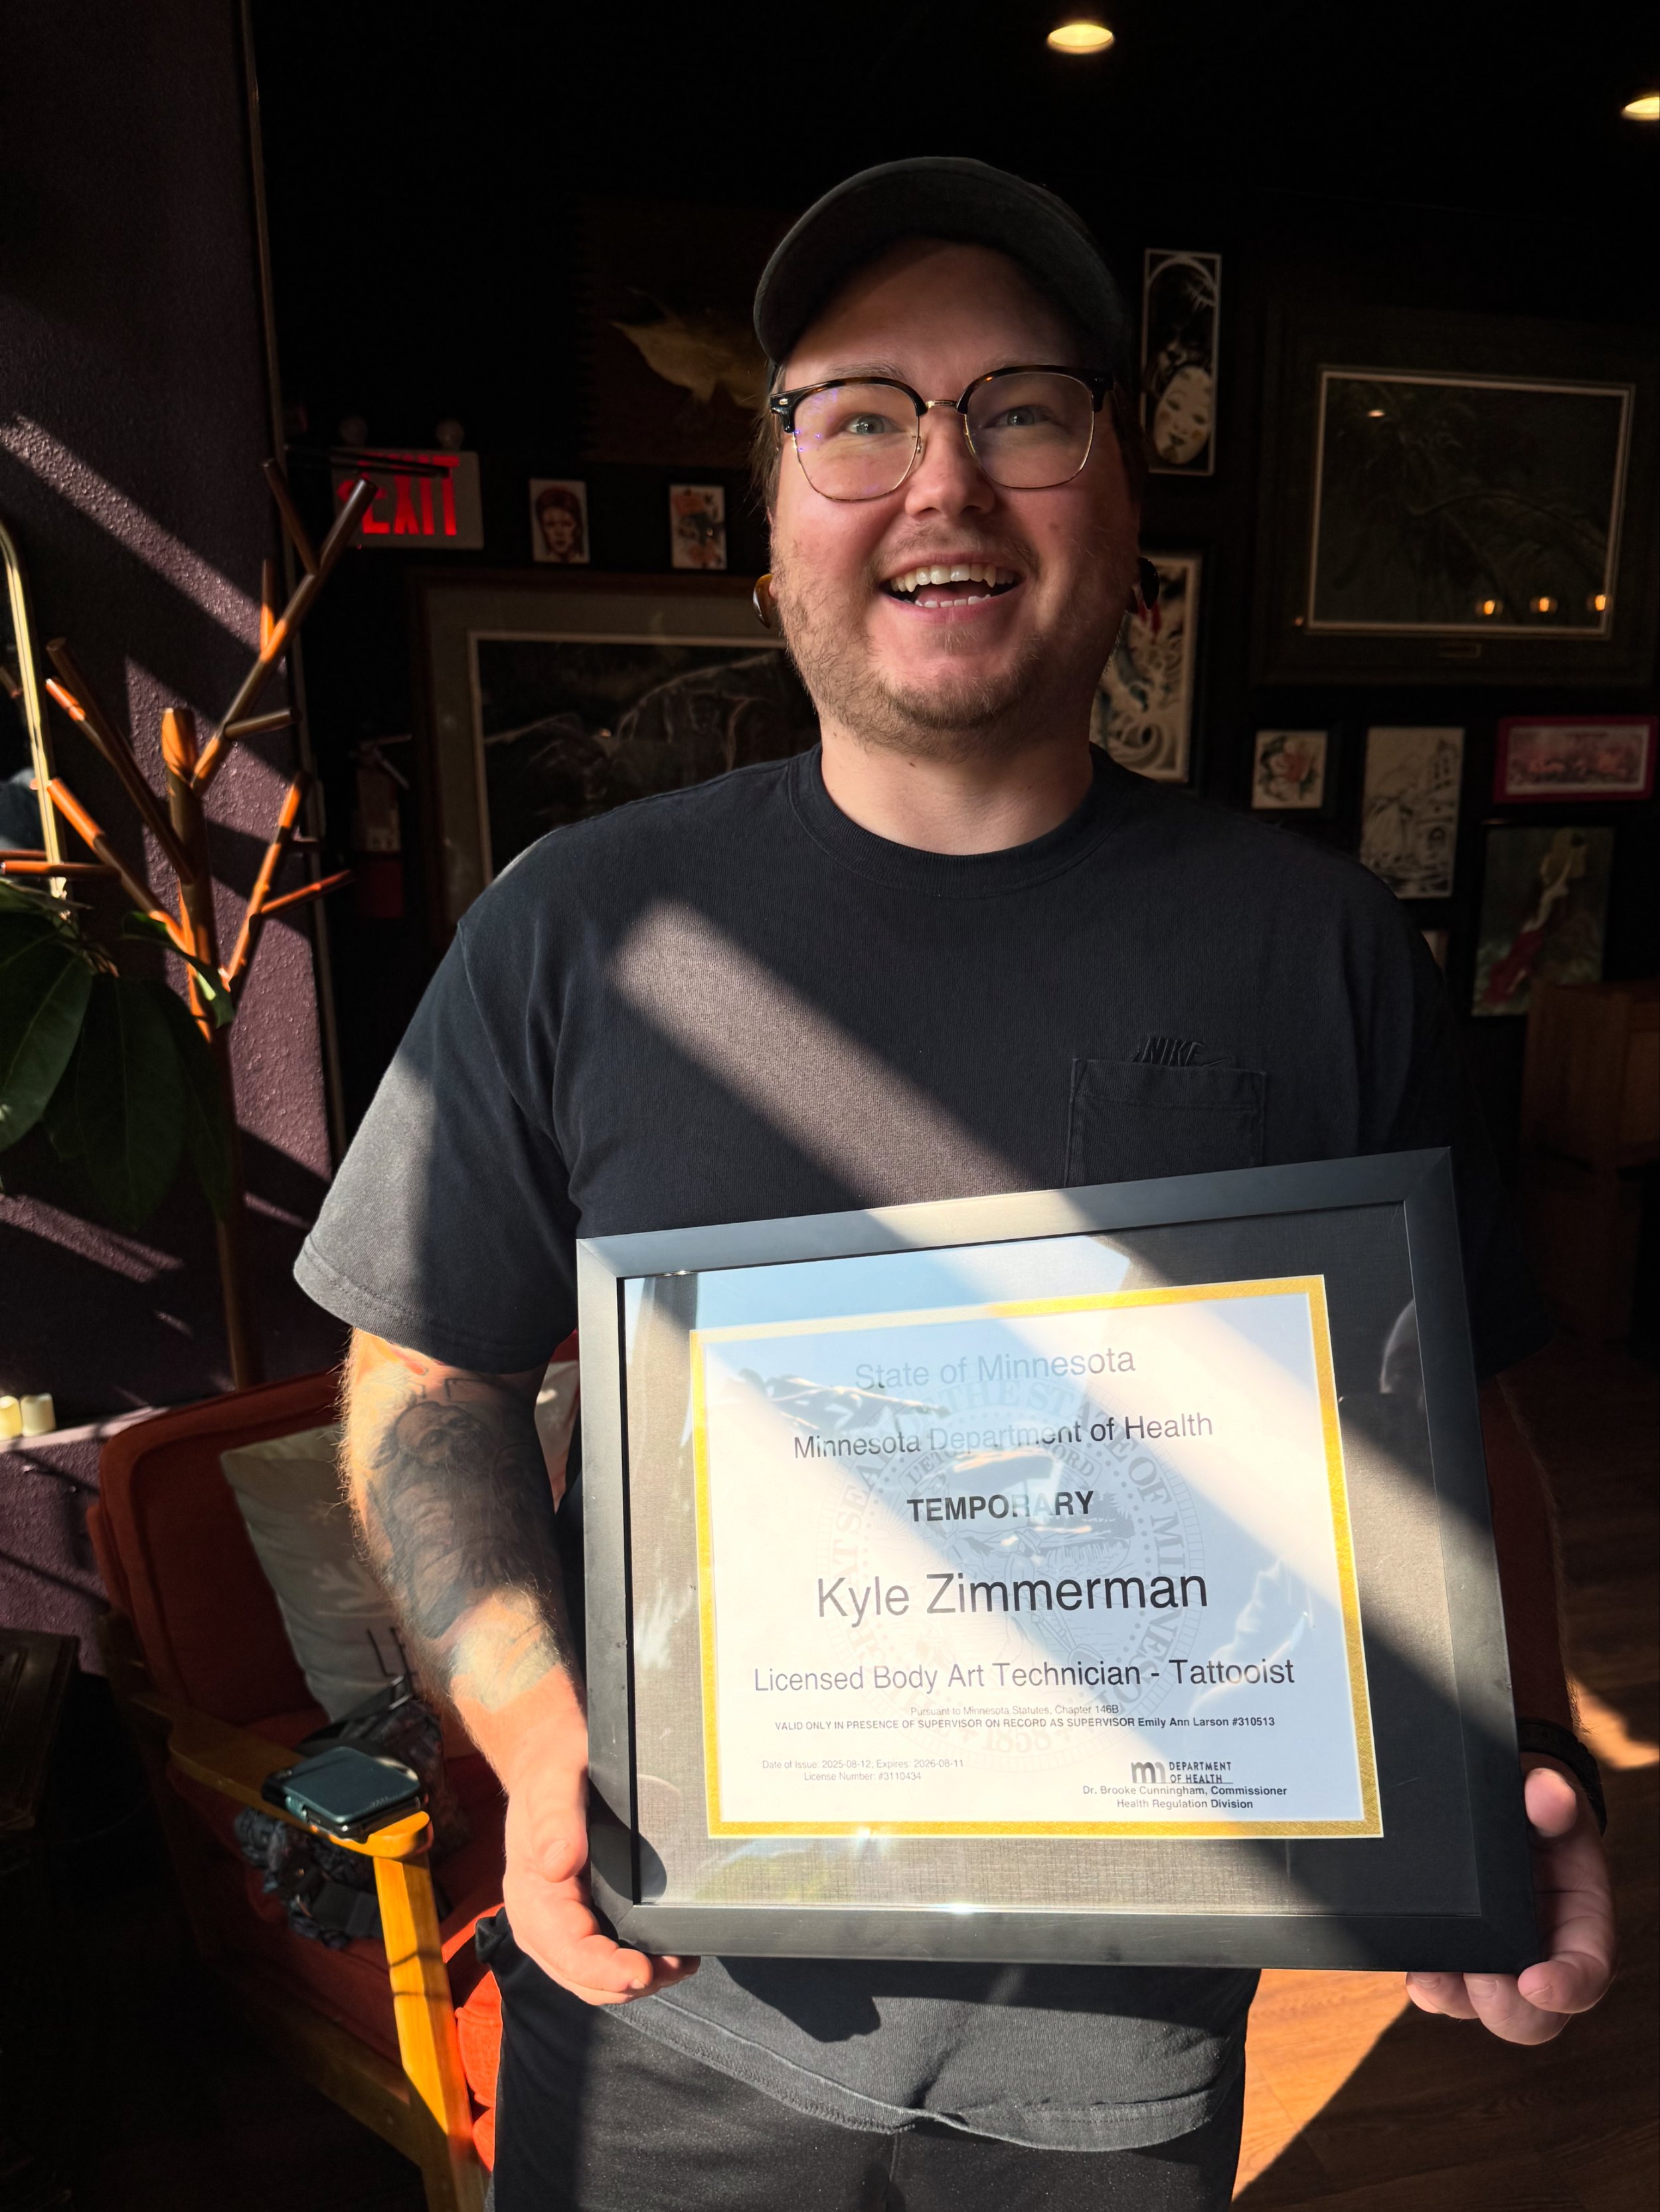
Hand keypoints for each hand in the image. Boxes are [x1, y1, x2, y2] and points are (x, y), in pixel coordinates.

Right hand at [500, 1710, 699, 2006]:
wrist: (550, 1758)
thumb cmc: (553, 1766)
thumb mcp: (554, 1777)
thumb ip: (555, 1817)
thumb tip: (559, 1866)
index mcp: (530, 1895)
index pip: (567, 1952)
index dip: (605, 1970)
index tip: (642, 1972)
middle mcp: (541, 1920)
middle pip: (583, 1978)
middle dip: (630, 1984)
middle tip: (680, 1966)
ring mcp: (559, 1924)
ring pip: (594, 1978)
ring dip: (638, 1981)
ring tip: (681, 1962)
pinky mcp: (580, 1919)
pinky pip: (603, 1958)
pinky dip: (634, 1965)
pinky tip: (668, 1951)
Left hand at [1406, 1758, 1613, 2043]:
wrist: (1505, 1812)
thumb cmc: (1536, 1815)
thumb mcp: (1550, 1800)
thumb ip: (1552, 1797)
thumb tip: (1548, 1794)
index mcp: (1581, 1927)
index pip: (1586, 1974)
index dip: (1566, 1988)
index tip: (1536, 1983)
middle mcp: (1540, 1957)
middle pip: (1533, 2016)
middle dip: (1504, 2007)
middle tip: (1477, 1976)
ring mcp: (1498, 1964)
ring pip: (1479, 2008)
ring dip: (1453, 1998)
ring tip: (1428, 1976)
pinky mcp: (1458, 1956)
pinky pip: (1443, 1987)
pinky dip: (1428, 1984)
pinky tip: (1411, 1962)